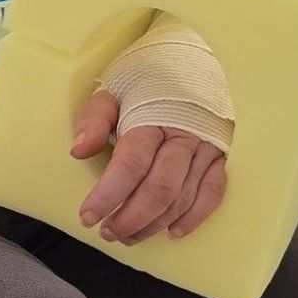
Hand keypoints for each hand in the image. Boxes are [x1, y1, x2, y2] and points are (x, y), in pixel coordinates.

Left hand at [71, 90, 226, 245]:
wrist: (185, 62)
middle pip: (160, 188)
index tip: (88, 216)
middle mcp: (184, 136)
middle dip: (131, 218)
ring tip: (127, 235)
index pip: (131, 164)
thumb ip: (94, 120)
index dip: (108, 195)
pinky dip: (194, 217)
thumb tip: (78, 150)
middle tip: (107, 232)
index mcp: (154, 118)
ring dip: (154, 224)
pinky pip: (212, 193)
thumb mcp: (111, 93)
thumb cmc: (143, 83)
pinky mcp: (219, 156)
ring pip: (183, 197)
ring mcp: (205, 148)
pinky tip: (172, 231)